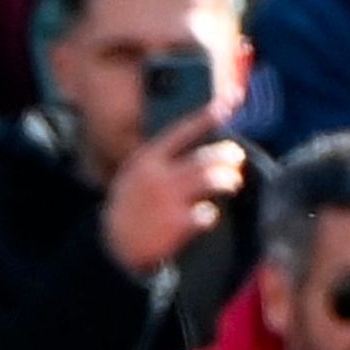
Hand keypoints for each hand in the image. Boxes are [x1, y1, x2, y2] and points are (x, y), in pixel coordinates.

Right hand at [98, 107, 246, 273]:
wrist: (114, 247)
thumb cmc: (131, 208)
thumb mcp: (136, 176)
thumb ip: (162, 160)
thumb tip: (201, 149)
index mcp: (147, 159)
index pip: (182, 131)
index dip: (207, 116)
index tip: (230, 102)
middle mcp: (158, 176)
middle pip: (204, 157)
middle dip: (227, 155)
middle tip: (235, 158)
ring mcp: (168, 200)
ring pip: (212, 180)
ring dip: (228, 179)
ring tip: (232, 183)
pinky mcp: (176, 224)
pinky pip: (207, 214)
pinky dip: (210, 215)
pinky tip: (207, 216)